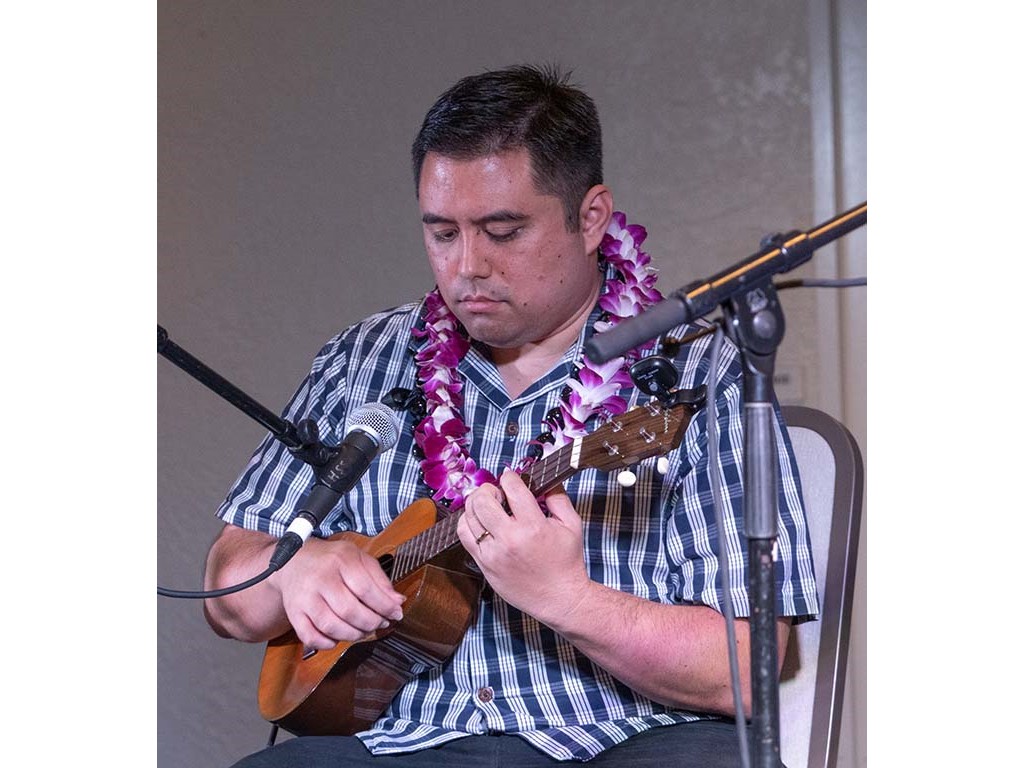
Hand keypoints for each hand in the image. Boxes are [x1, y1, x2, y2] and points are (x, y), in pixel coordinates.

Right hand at [274, 536, 405, 649]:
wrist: (294, 561)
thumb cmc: (331, 560)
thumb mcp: (358, 558)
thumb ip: (379, 579)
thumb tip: (397, 602)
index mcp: (340, 560)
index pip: (366, 589)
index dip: (385, 606)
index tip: (395, 614)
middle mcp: (321, 578)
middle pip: (349, 610)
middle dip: (371, 623)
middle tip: (379, 623)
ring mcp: (305, 597)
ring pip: (331, 626)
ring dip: (353, 635)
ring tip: (362, 631)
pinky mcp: (294, 613)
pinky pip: (310, 637)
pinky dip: (327, 643)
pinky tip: (338, 637)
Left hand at [457, 469, 591, 625]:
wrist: (559, 598)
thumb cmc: (567, 563)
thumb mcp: (572, 525)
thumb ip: (558, 498)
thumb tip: (542, 481)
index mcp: (534, 526)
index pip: (511, 488)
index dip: (509, 477)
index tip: (511, 478)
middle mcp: (510, 538)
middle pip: (483, 499)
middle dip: (488, 489)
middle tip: (497, 492)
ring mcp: (494, 553)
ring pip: (469, 515)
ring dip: (476, 504)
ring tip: (487, 505)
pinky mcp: (484, 565)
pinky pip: (464, 535)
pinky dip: (467, 522)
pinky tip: (479, 521)